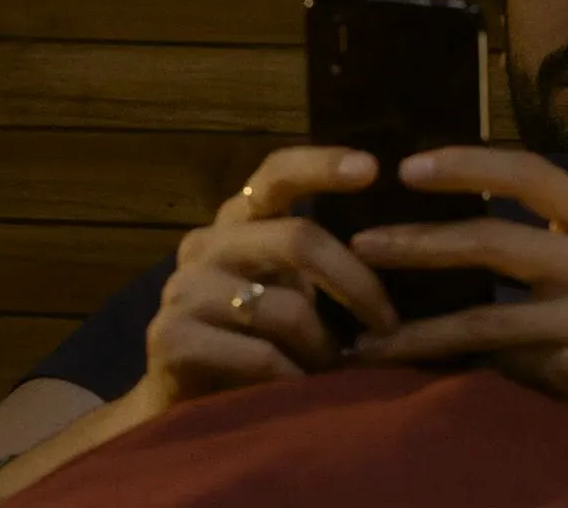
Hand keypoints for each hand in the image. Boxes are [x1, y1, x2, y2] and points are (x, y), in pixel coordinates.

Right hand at [128, 147, 399, 413]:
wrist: (184, 403)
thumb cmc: (253, 342)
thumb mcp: (287, 289)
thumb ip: (316, 260)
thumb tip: (396, 246)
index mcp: (238, 222)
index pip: (276, 173)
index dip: (321, 165)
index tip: (372, 168)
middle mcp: (206, 244)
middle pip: (298, 240)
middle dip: (357, 284)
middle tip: (388, 323)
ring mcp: (183, 289)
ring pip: (286, 309)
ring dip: (323, 347)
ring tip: (332, 369)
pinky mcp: (172, 338)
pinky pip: (262, 356)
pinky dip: (295, 378)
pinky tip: (301, 389)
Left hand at [346, 147, 567, 465]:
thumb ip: (563, 234)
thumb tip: (470, 216)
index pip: (530, 172)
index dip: (465, 163)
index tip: (408, 166)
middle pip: (493, 240)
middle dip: (418, 242)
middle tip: (361, 243)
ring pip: (483, 320)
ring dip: (416, 328)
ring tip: (364, 335)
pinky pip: (501, 369)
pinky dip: (453, 370)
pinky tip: (413, 376)